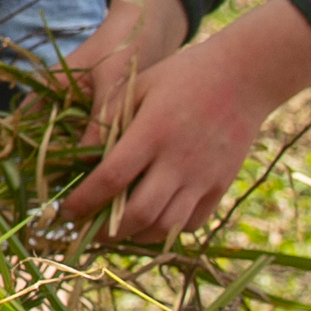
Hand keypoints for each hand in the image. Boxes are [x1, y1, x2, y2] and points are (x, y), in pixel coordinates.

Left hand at [63, 0, 310, 242]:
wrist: (245, 74)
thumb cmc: (184, 74)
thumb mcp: (140, 85)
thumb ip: (108, 119)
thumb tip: (79, 154)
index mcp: (152, 133)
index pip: (110, 180)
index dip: (83, 202)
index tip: (65, 211)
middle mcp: (178, 161)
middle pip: (137, 214)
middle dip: (105, 231)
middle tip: (87, 229)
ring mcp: (203, 177)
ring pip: (165, 227)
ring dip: (135, 236)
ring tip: (116, 230)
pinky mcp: (220, 186)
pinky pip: (191, 223)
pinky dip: (167, 230)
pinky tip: (151, 220)